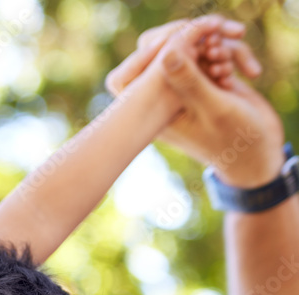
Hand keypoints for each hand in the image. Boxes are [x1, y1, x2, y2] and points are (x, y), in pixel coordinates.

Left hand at [106, 16, 283, 187]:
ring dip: (210, 50)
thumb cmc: (234, 138)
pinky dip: (222, 57)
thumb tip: (166, 54)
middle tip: (214, 50)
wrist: (258, 151)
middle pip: (162, 54)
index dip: (160, 48)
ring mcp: (185, 89)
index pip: (138, 70)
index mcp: (155, 110)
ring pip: (187, 51)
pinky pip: (206, 56)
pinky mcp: (204, 81)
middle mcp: (165, 98)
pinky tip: (233, 73)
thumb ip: (190, 82)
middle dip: (190, 44)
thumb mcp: (214, 109)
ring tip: (225, 68)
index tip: (187, 42)